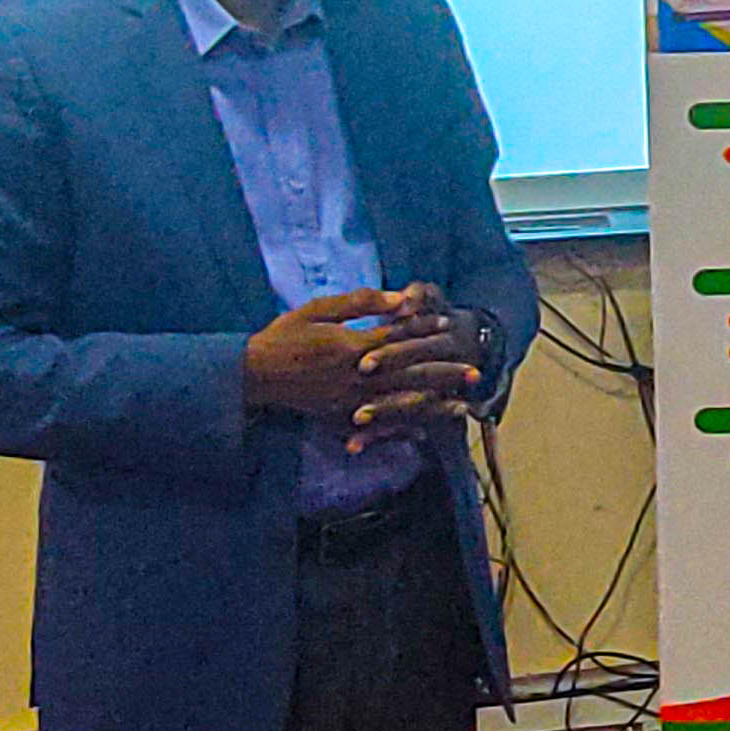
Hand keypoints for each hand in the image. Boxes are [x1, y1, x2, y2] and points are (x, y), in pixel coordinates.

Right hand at [243, 287, 482, 451]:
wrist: (255, 374)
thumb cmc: (285, 336)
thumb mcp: (319, 309)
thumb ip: (360, 303)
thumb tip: (399, 299)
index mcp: (352, 346)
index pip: (398, 338)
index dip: (425, 331)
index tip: (448, 325)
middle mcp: (357, 377)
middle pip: (409, 375)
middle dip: (444, 373)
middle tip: (474, 373)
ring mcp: (350, 401)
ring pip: (401, 404)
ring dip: (434, 405)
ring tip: (463, 406)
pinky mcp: (342, 417)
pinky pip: (379, 426)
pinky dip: (402, 428)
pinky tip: (424, 431)